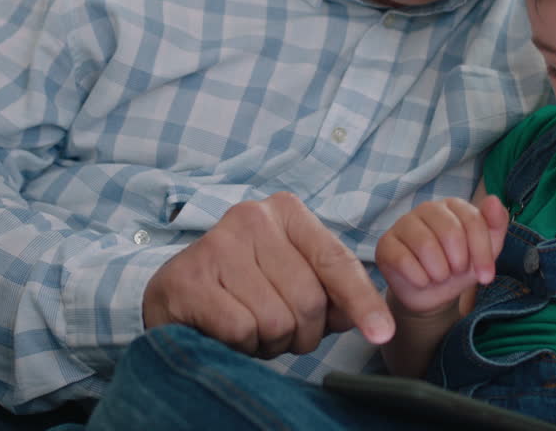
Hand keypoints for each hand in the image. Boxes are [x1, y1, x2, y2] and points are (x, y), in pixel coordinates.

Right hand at [142, 191, 393, 357]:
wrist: (173, 295)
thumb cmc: (243, 288)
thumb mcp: (293, 279)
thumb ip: (333, 293)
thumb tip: (371, 319)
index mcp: (286, 211)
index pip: (336, 262)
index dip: (362, 302)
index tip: (381, 334)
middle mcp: (252, 217)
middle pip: (309, 299)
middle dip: (301, 333)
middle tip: (278, 331)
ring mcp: (218, 245)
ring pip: (277, 319)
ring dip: (269, 342)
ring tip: (250, 328)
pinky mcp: (190, 278)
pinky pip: (242, 330)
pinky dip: (241, 344)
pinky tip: (225, 331)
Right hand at [375, 194, 508, 317]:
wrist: (430, 293)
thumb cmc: (458, 267)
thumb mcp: (485, 252)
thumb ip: (496, 224)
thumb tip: (493, 199)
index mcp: (453, 206)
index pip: (473, 220)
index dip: (482, 252)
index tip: (487, 277)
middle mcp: (427, 208)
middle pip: (450, 232)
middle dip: (459, 262)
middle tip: (455, 272)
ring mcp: (403, 223)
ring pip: (426, 246)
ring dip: (439, 272)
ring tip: (439, 276)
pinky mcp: (385, 244)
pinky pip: (404, 260)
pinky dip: (420, 279)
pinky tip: (422, 281)